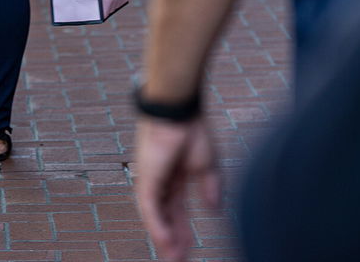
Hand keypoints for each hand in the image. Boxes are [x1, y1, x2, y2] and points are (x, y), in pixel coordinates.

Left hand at [134, 116, 219, 261]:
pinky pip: (148, 206)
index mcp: (175, 178)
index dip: (183, 231)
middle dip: (173, 240)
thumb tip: (214, 209)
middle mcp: (160, 181)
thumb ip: (210, 188)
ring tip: (174, 258)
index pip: (177, 211)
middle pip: (166, 217)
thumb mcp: (207, 166)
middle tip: (179, 260)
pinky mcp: (146, 177)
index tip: (189, 250)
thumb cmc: (192, 131)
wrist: (180, 112)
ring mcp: (151, 179)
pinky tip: (165, 241)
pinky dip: (157, 225)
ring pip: (155, 216)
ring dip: (164, 238)